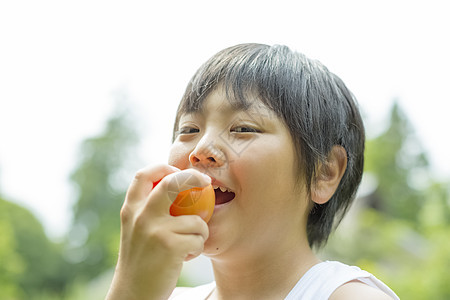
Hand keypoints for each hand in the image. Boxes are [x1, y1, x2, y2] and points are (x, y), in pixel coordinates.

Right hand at [106, 164, 210, 299]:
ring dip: (200, 232)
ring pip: (195, 219)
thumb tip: (176, 186)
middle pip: (172, 182)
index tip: (178, 171)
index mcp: (131, 209)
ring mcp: (155, 230)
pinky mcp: (170, 246)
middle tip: (206, 182)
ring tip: (189, 244)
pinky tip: (186, 257)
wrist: (133, 294)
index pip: (144, 175)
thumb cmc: (141, 260)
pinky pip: (198, 239)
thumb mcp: (136, 230)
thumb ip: (149, 209)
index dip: (163, 167)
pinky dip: (198, 248)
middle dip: (193, 177)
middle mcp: (140, 216)